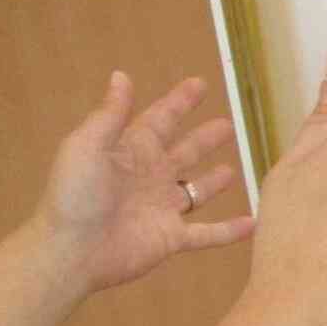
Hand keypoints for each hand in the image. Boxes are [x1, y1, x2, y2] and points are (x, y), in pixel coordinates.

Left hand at [34, 73, 255, 292]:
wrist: (73, 249)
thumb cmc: (75, 194)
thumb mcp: (88, 145)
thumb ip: (110, 114)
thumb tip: (122, 76)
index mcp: (131, 151)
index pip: (161, 120)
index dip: (180, 102)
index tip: (200, 85)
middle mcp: (150, 177)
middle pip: (184, 152)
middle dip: (204, 139)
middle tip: (227, 126)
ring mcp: (163, 208)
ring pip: (196, 191)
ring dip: (214, 182)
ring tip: (232, 172)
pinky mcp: (172, 238)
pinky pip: (208, 234)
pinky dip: (230, 231)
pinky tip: (253, 224)